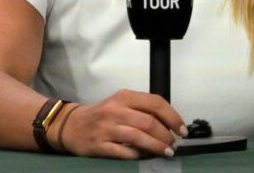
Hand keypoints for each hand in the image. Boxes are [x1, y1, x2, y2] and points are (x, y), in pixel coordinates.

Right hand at [55, 89, 185, 158]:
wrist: (71, 125)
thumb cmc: (102, 114)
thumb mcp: (121, 103)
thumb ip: (142, 108)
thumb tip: (169, 122)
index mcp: (124, 96)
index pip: (155, 103)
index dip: (172, 116)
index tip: (182, 128)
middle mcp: (115, 110)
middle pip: (149, 122)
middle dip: (166, 135)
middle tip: (174, 143)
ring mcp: (106, 128)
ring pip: (139, 137)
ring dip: (157, 146)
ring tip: (167, 152)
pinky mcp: (99, 145)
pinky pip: (124, 152)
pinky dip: (138, 155)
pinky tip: (145, 156)